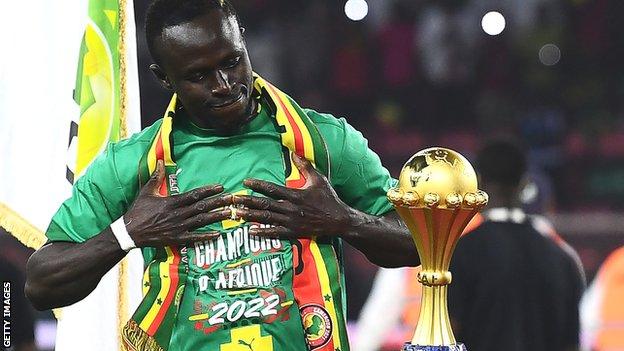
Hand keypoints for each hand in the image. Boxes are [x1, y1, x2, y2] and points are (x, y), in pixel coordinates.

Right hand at [124, 160, 231, 246]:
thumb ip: (156, 177)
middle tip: (233, 199)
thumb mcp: (146, 191)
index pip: (194, 195)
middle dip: (219, 202)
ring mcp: (178, 227)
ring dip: (217, 217)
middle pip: (202, 207)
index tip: (220, 186)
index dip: (209, 190)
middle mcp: (177, 214)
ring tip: (230, 213)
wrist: (130, 232)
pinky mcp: (176, 239)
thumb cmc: (138, 210)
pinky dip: (206, 236)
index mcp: (172, 201)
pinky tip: (218, 233)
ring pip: (202, 221)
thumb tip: (159, 161)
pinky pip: (194, 237)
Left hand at [234, 153, 351, 237]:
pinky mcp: (294, 232)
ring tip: (236, 214)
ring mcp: (292, 221)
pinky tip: (251, 231)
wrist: (339, 220)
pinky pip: (276, 233)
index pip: (272, 189)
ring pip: (267, 218)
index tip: (245, 182)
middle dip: (247, 201)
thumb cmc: (329, 198)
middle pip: (265, 204)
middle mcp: (291, 208)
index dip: (258, 185)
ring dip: (250, 216)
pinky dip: (263, 232)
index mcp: (295, 194)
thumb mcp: (318, 179)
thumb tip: (293, 153)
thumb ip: (305, 166)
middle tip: (232, 200)